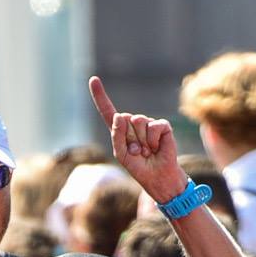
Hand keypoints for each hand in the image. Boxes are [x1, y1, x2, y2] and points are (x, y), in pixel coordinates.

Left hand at [89, 77, 185, 204]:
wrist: (157, 176)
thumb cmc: (138, 166)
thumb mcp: (122, 154)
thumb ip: (117, 135)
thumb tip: (119, 115)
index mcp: (120, 130)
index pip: (108, 111)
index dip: (100, 96)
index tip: (93, 79)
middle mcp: (133, 123)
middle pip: (124, 118)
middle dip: (129, 138)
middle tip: (137, 152)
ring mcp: (148, 123)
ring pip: (138, 121)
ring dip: (141, 141)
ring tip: (146, 152)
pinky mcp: (162, 125)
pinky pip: (153, 126)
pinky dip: (153, 141)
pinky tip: (156, 148)